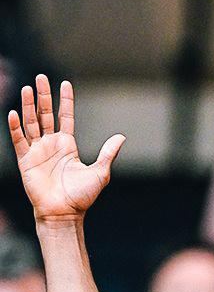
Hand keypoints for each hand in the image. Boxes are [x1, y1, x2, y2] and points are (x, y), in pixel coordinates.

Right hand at [8, 77, 123, 222]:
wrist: (65, 214)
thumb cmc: (82, 197)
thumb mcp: (100, 173)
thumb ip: (107, 153)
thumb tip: (121, 136)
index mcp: (68, 146)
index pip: (65, 117)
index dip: (65, 101)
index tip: (65, 83)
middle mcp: (51, 145)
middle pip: (45, 114)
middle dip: (43, 96)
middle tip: (40, 77)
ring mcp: (37, 151)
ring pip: (31, 123)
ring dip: (28, 106)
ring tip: (27, 88)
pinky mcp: (26, 160)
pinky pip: (19, 140)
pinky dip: (15, 127)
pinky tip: (14, 112)